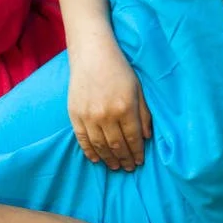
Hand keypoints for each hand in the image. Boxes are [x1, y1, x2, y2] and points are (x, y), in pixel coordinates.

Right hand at [68, 38, 151, 170]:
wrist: (91, 54)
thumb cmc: (119, 69)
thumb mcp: (138, 89)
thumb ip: (144, 114)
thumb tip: (147, 137)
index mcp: (125, 108)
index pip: (133, 139)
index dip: (137, 153)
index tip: (139, 162)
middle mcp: (106, 115)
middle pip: (117, 146)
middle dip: (125, 159)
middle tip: (128, 168)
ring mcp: (89, 116)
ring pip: (100, 146)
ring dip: (109, 159)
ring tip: (115, 166)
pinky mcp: (75, 114)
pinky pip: (82, 139)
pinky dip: (89, 151)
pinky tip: (96, 159)